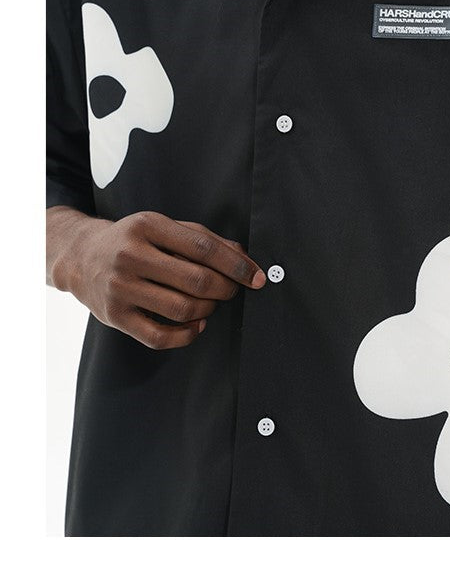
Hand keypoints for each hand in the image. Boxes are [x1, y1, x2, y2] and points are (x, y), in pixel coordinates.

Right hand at [56, 209, 264, 349]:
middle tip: (232, 290)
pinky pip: (159, 337)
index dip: (236, 264)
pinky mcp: (115, 317)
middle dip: (225, 289)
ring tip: (211, 304)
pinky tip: (196, 324)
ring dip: (208, 310)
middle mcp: (131, 255)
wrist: (81, 256)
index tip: (256, 276)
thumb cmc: (133, 240)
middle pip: (195, 280)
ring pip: (181, 309)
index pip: (204, 248)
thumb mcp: (164, 227)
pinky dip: (186, 335)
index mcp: (148, 226)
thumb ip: (203, 238)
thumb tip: (243, 256)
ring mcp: (121, 288)